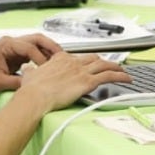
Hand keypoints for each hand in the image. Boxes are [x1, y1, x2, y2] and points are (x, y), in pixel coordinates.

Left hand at [0, 34, 62, 96]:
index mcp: (5, 45)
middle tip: (62, 56)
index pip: (29, 47)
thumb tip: (34, 84)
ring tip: (60, 60)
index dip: (40, 58)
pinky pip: (34, 52)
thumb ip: (18, 82)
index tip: (46, 70)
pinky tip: (51, 65)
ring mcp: (15, 48)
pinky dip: (43, 57)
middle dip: (51, 46)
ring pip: (37, 44)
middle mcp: (11, 43)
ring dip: (48, 51)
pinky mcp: (17, 55)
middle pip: (36, 39)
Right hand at [16, 52, 131, 112]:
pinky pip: (109, 76)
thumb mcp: (29, 75)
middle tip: (109, 65)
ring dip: (116, 67)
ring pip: (104, 65)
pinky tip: (127, 78)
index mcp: (60, 59)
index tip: (89, 63)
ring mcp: (81, 71)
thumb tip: (28, 70)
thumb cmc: (32, 89)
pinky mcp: (88, 82)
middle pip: (94, 58)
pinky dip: (120, 76)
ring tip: (123, 70)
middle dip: (103, 62)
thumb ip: (31, 71)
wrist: (35, 97)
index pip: (78, 57)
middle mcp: (73, 62)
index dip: (85, 61)